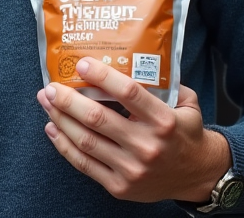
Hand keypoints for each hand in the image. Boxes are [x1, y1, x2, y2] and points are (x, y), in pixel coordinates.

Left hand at [36, 57, 230, 202]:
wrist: (197, 176)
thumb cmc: (186, 133)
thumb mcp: (187, 103)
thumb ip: (165, 82)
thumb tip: (133, 56)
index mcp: (164, 121)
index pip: (128, 93)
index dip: (101, 77)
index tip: (82, 63)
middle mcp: (146, 146)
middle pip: (97, 118)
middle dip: (68, 99)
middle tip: (51, 86)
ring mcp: (131, 169)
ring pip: (85, 141)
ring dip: (60, 119)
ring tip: (46, 102)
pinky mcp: (120, 187)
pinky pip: (84, 164)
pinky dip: (64, 145)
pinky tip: (53, 129)